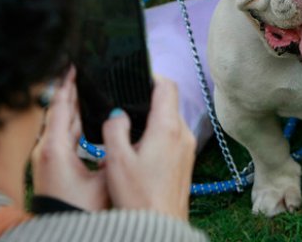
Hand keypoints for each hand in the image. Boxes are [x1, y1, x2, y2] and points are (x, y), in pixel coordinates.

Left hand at [31, 65, 108, 210]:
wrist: (61, 235)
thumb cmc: (79, 212)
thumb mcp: (103, 181)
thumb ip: (114, 154)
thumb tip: (122, 132)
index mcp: (54, 148)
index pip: (61, 105)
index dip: (68, 82)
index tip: (75, 63)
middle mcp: (46, 149)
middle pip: (61, 111)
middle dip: (75, 91)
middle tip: (88, 72)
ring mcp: (46, 158)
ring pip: (62, 124)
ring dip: (75, 107)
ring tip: (91, 89)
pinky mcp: (51, 166)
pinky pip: (63, 136)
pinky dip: (75, 124)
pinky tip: (88, 120)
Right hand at [102, 76, 195, 219]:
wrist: (159, 228)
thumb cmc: (138, 198)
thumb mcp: (116, 160)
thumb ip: (114, 128)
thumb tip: (117, 113)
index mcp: (167, 128)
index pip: (167, 86)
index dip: (151, 75)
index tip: (136, 76)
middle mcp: (182, 134)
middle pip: (168, 102)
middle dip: (147, 99)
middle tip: (125, 103)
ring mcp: (187, 148)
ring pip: (170, 120)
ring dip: (152, 119)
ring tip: (128, 130)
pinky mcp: (185, 162)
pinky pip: (173, 137)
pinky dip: (157, 135)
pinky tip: (139, 150)